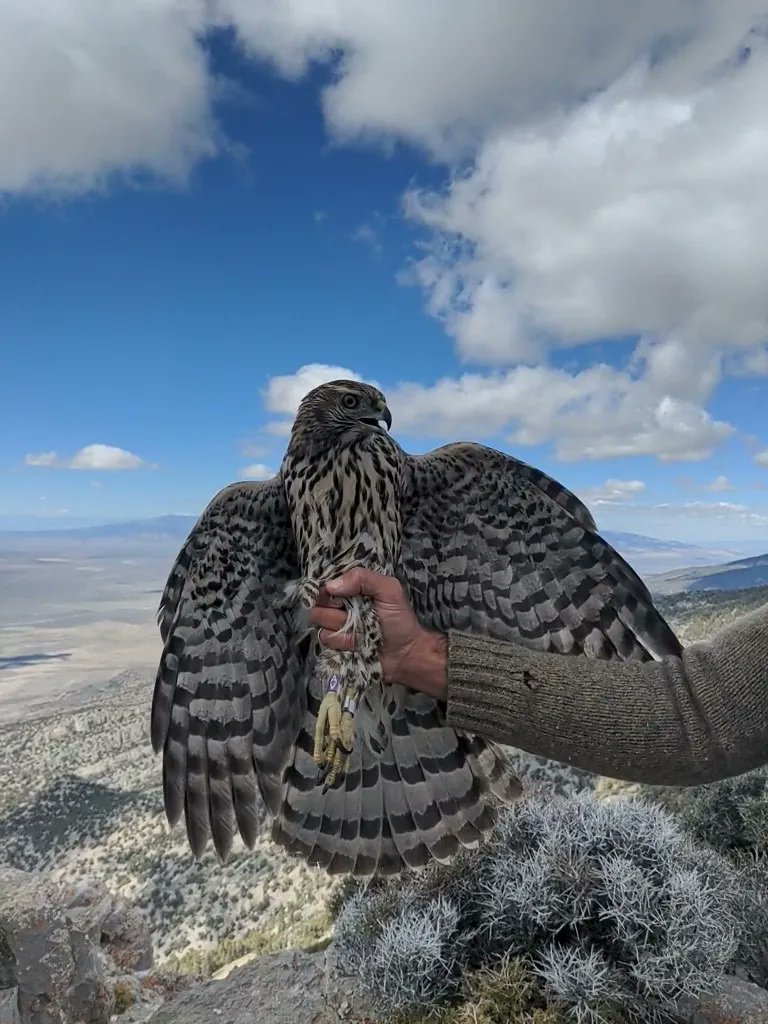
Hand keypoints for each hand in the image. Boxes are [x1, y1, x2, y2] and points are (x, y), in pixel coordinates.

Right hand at [308, 569, 447, 698]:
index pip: (326, 583)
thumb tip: (330, 586)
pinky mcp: (335, 644)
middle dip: (336, 610)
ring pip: (320, 621)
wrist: (405, 654)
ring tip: (361, 630)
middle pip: (318, 602)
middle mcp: (341, 604)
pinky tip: (357, 643)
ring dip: (341, 627)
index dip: (329, 591)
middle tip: (357, 614)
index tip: (341, 597)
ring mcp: (336, 625)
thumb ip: (363, 578)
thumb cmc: (400, 620)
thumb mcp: (389, 590)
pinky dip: (342, 642)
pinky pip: (325, 640)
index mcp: (352, 588)